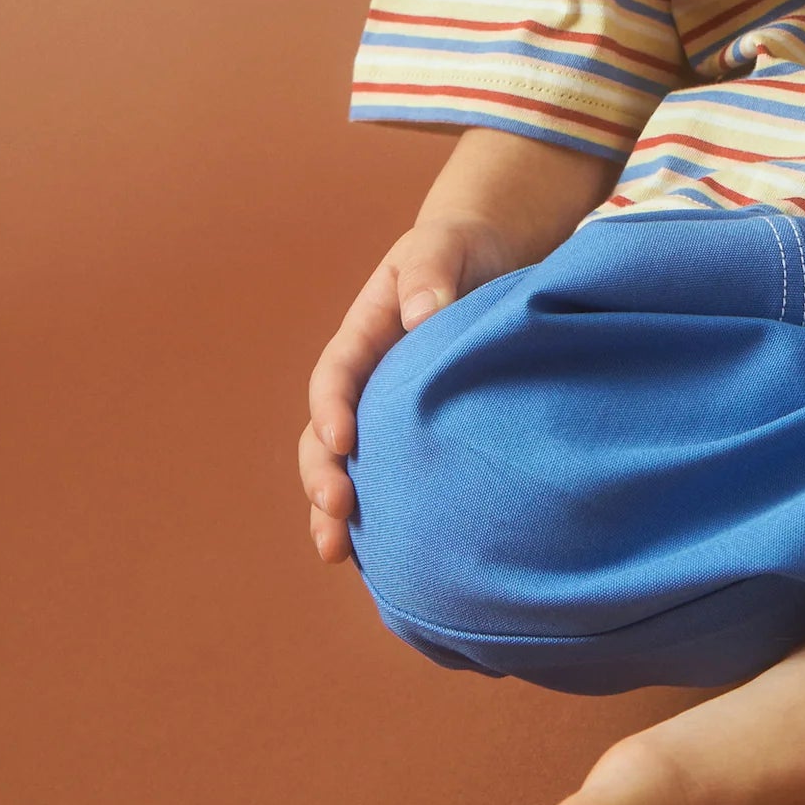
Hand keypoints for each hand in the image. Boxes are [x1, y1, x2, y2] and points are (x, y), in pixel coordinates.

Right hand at [298, 210, 519, 563]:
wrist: (484, 262)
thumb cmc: (459, 250)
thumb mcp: (443, 246)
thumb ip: (430, 273)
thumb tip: (422, 314)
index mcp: (364, 335)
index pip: (336, 374)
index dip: (331, 407)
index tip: (341, 438)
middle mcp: (364, 382)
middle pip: (323, 433)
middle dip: (320, 473)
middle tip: (335, 508)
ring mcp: (382, 414)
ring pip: (344, 467)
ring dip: (332, 510)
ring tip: (335, 551)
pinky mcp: (410, 438)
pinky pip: (386, 479)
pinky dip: (377, 518)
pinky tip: (382, 558)